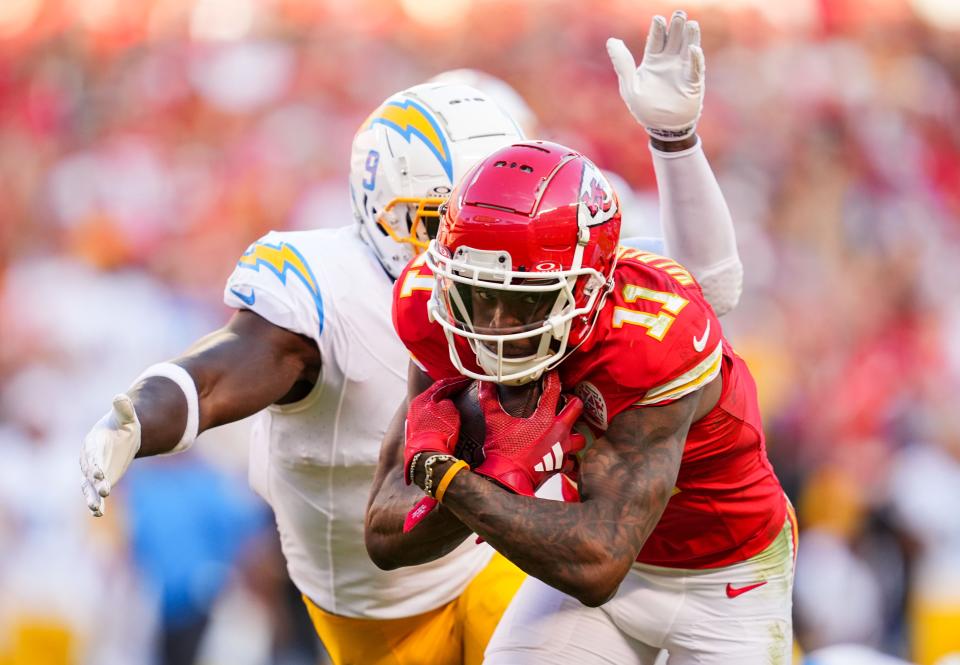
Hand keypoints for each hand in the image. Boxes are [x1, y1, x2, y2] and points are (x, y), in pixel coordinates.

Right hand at [80, 394, 141, 516]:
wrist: (121, 435)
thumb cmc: (122, 424)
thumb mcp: (126, 416)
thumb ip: (123, 409)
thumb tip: (121, 397)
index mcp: (93, 443)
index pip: (92, 455)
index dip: (95, 464)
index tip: (99, 473)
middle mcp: (89, 459)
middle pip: (90, 473)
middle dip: (95, 482)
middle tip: (104, 492)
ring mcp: (93, 472)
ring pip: (88, 487)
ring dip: (91, 498)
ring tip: (96, 510)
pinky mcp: (99, 481)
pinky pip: (94, 494)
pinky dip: (96, 503)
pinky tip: (99, 513)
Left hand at [403, 376, 470, 486]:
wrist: (428, 456)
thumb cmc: (439, 431)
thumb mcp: (450, 410)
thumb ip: (449, 401)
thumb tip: (448, 402)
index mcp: (421, 399)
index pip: (441, 385)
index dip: (456, 382)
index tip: (466, 381)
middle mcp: (414, 409)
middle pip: (434, 397)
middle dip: (448, 394)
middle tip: (461, 391)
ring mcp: (414, 423)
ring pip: (431, 410)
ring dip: (443, 407)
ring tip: (456, 407)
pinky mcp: (417, 435)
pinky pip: (430, 421)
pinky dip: (439, 419)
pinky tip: (447, 423)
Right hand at [474, 372, 585, 495]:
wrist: (508, 480)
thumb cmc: (503, 453)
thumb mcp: (494, 422)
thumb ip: (489, 400)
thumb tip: (484, 384)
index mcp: (545, 419)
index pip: (554, 391)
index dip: (553, 378)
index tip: (552, 374)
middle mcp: (558, 433)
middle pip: (577, 409)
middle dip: (574, 402)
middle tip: (567, 400)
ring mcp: (562, 450)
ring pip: (580, 437)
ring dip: (575, 432)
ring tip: (568, 430)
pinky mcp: (560, 466)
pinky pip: (572, 460)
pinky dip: (569, 457)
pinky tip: (562, 455)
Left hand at [607, 10, 703, 140]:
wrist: (661, 128)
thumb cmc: (644, 108)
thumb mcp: (630, 86)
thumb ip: (622, 63)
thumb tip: (611, 40)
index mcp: (653, 61)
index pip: (656, 40)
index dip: (658, 29)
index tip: (658, 19)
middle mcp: (669, 62)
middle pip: (674, 39)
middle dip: (677, 27)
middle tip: (679, 14)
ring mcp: (682, 70)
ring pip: (687, 48)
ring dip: (690, 36)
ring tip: (690, 23)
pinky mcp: (692, 82)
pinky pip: (695, 68)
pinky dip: (695, 59)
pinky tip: (693, 50)